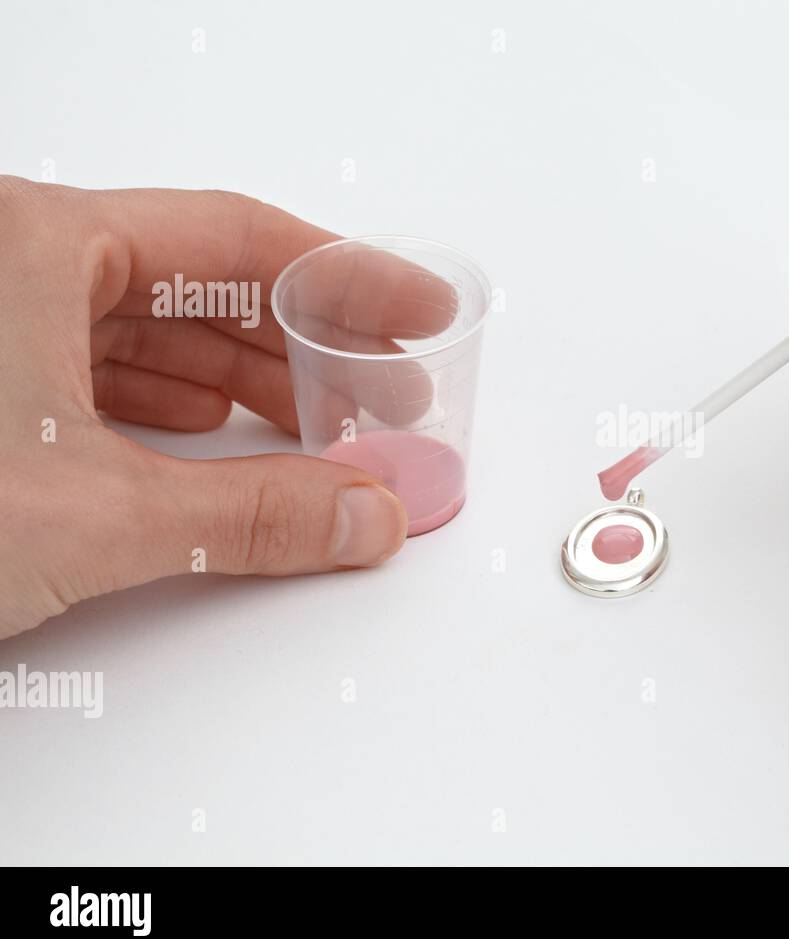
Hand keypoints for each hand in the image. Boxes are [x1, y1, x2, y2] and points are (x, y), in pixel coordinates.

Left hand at [0, 179, 408, 637]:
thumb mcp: (93, 511)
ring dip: (243, 384)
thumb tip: (363, 515)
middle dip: (302, 346)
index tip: (414, 306)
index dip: (344, 277)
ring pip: (145, 333)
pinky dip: (170, 411)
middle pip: (198, 284)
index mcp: (27, 240)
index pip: (234, 239)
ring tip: (320, 426)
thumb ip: (253, 513)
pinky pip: (97, 373)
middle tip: (383, 390)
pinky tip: (215, 436)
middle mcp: (4, 262)